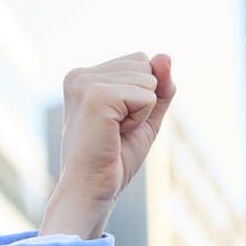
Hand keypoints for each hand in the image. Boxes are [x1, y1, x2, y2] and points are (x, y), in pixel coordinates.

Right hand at [42, 52, 175, 237]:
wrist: (92, 189)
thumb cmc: (114, 159)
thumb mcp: (145, 117)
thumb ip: (159, 87)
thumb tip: (165, 56)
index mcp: (85, 76)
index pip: (140, 61)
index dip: (142, 95)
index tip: (118, 122)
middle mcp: (81, 74)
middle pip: (145, 65)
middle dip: (143, 101)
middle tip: (117, 129)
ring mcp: (85, 83)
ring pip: (148, 80)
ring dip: (141, 112)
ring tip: (114, 132)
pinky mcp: (96, 95)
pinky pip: (146, 97)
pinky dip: (141, 119)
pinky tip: (116, 133)